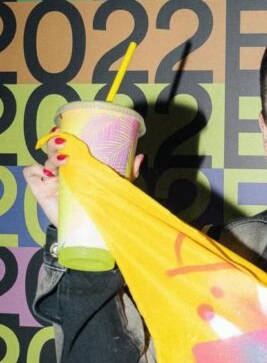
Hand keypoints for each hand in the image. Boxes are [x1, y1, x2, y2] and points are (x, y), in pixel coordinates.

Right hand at [23, 128, 143, 227]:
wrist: (87, 232)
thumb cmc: (100, 207)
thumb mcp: (115, 188)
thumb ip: (128, 174)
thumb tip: (140, 156)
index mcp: (78, 167)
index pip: (68, 147)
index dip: (65, 136)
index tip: (67, 131)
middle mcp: (62, 171)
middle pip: (53, 149)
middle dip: (56, 142)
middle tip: (64, 143)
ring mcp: (49, 180)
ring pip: (43, 159)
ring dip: (51, 157)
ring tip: (64, 161)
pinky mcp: (39, 190)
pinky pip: (30, 172)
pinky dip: (35, 170)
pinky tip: (47, 175)